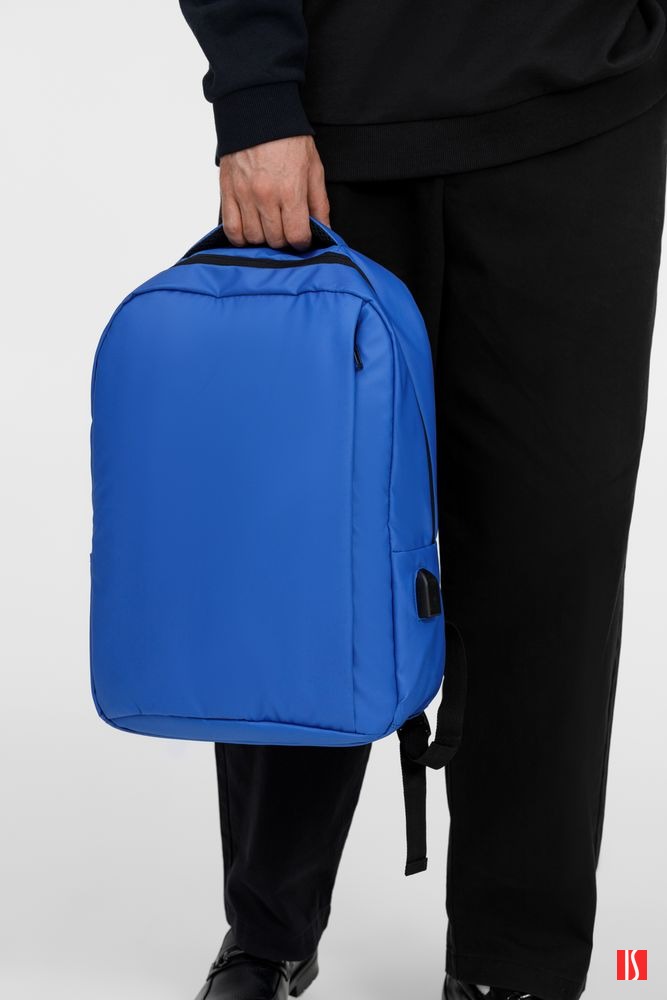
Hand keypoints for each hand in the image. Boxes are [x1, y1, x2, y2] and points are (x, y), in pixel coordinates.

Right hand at [219, 135, 329, 249]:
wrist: (258, 111)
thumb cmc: (288, 138)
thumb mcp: (314, 168)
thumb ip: (319, 203)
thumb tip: (324, 229)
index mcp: (290, 191)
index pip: (296, 236)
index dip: (302, 242)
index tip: (302, 236)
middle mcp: (266, 196)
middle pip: (275, 240)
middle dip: (284, 239)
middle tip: (286, 228)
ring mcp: (244, 195)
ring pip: (253, 238)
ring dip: (263, 238)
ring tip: (268, 227)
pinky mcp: (227, 192)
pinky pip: (231, 229)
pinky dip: (240, 237)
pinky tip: (249, 231)